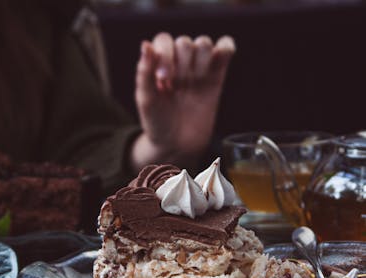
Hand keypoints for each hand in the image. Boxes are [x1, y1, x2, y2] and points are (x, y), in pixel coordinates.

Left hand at [131, 33, 235, 170]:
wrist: (178, 144)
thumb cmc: (158, 122)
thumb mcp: (146, 100)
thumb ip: (144, 72)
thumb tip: (146, 44)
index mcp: (158, 63)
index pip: (165, 41)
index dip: (165, 56)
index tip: (163, 79)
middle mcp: (178, 61)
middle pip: (185, 42)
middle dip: (181, 64)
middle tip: (177, 87)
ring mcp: (198, 67)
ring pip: (204, 43)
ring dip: (200, 60)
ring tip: (194, 82)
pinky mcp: (217, 74)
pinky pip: (225, 48)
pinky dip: (225, 47)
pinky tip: (218, 59)